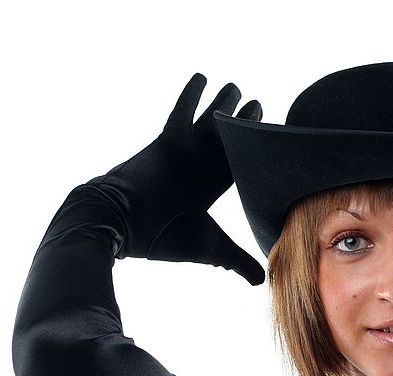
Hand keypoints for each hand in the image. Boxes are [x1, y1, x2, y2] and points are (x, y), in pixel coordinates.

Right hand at [86, 73, 265, 284]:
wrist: (120, 224)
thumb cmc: (161, 238)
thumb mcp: (210, 249)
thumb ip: (236, 261)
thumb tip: (264, 283)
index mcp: (209, 189)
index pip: (238, 166)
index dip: (254, 154)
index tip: (271, 142)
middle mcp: (198, 167)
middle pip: (227, 140)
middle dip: (243, 125)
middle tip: (260, 107)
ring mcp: (184, 152)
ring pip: (209, 122)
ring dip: (224, 105)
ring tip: (240, 89)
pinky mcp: (168, 140)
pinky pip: (183, 111)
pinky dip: (192, 93)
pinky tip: (203, 75)